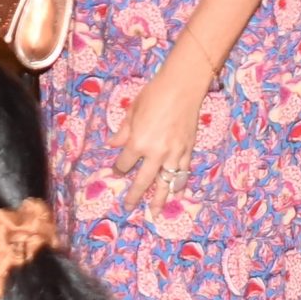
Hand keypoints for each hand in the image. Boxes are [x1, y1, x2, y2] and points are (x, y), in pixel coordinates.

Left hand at [111, 55, 208, 204]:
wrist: (183, 86)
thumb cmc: (154, 94)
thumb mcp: (132, 111)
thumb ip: (123, 131)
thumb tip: (112, 144)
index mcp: (138, 142)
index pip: (124, 163)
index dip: (118, 169)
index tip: (116, 173)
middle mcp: (155, 153)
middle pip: (143, 181)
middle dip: (134, 195)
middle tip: (128, 206)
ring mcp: (174, 154)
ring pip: (166, 183)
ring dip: (160, 199)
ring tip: (155, 212)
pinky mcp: (188, 150)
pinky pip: (183, 173)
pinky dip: (180, 185)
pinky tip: (178, 195)